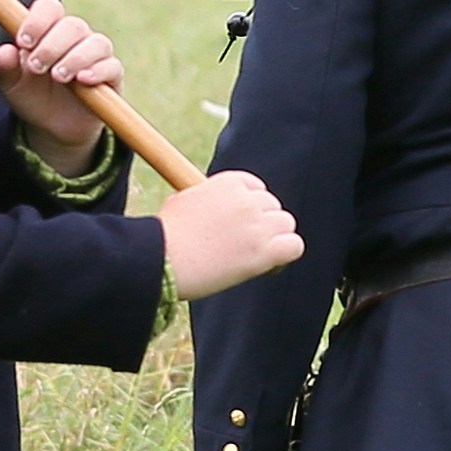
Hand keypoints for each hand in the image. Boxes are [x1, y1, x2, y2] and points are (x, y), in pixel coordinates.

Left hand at [0, 6, 146, 168]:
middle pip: (73, 25)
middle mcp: (75, 38)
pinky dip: (98, 71)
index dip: (38, 20)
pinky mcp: (111, 76)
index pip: (49, 8)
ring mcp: (96, 55)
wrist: (52, 126)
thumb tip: (6, 50)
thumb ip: (4, 67)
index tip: (24, 42)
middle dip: (52, 46)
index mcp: (48, 31)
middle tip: (36, 67)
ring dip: (75, 59)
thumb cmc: (31, 96)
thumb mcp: (10, 85)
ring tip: (58, 77)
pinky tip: (83, 81)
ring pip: (96, 43)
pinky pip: (112, 66)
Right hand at [144, 170, 305, 296]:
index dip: (251, 208)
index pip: (257, 189)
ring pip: (286, 225)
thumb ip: (209, 198)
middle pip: (273, 207)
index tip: (238, 224)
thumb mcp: (182, 201)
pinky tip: (267, 267)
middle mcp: (247, 201)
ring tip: (249, 257)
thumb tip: (218, 205)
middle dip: (261, 225)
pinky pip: (294, 246)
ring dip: (273, 240)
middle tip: (240, 245)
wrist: (156, 260)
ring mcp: (258, 225)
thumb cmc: (160, 236)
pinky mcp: (264, 251)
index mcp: (228, 183)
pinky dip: (284, 256)